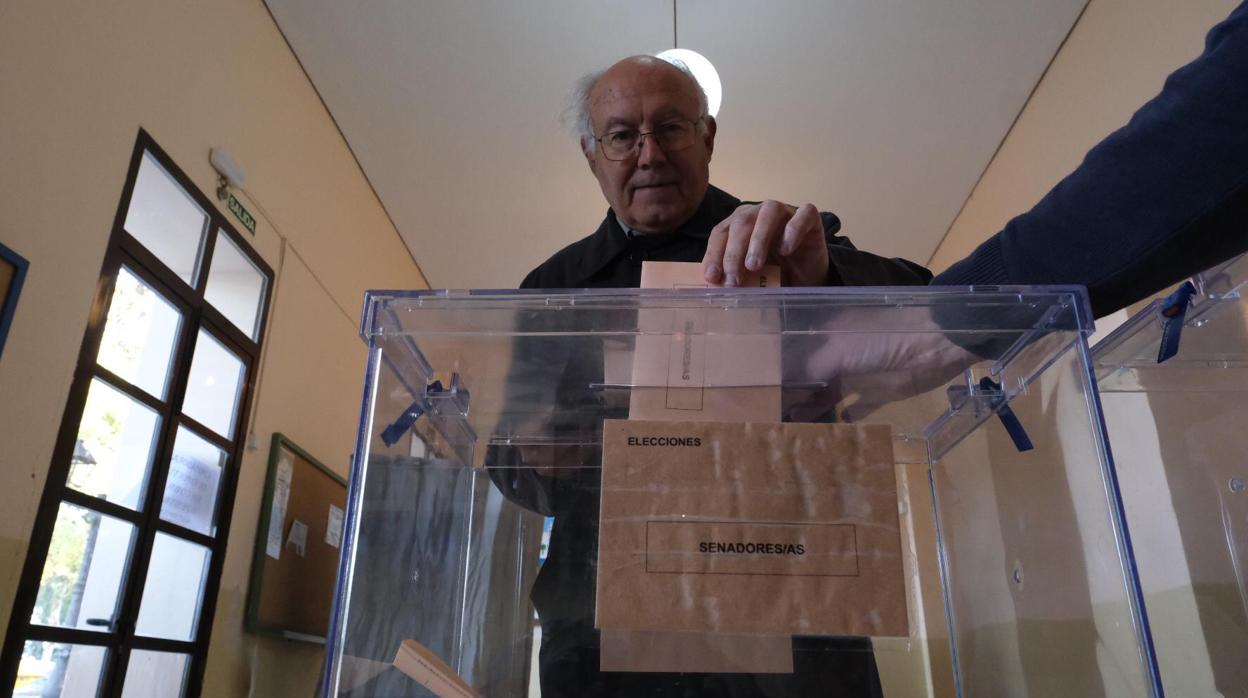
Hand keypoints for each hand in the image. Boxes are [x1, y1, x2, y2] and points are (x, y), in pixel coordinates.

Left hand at [702, 200, 829, 286]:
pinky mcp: (809, 218)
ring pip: (769, 212)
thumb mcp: (749, 277)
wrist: (807, 278)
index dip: (714, 254)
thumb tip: (712, 283)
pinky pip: (802, 215)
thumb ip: (733, 274)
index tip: (712, 277)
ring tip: (753, 266)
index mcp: (739, 223)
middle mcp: (759, 213)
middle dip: (734, 252)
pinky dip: (793, 230)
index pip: (721, 232)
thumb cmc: (775, 274)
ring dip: (758, 239)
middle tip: (734, 279)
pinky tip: (786, 250)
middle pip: (741, 222)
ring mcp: (786, 212)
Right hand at [786, 308, 980, 421]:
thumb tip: (780, 396)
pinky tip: (830, 433)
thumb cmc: (881, 341)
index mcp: (823, 338)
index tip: (757, 398)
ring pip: (828, 396)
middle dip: (792, 398)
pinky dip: (845, 419)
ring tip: (792, 432)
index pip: (792, 358)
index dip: (776, 377)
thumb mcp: (837, 352)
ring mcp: (857, 375)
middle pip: (808, 380)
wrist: (935, 344)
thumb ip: (808, 372)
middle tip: (769, 423)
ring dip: (813, 411)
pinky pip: (857, 408)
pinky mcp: (878, 392)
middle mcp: (836, 356)